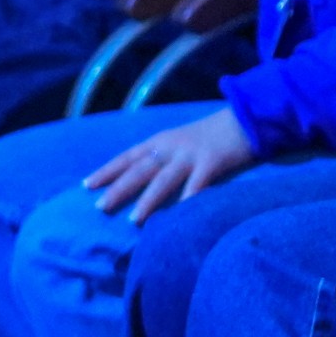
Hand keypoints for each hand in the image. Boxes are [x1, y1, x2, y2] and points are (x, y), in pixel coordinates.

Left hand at [84, 107, 257, 221]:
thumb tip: (145, 182)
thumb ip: (167, 158)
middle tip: (100, 207)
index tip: (86, 185)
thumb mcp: (184, 141)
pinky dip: (188, 199)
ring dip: (148, 200)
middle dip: (119, 188)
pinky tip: (179, 214)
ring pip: (164, 179)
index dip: (107, 170)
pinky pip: (198, 183)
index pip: (128, 156)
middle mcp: (173, 146)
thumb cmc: (215, 134)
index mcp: (163, 140)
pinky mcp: (214, 160)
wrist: (249, 116)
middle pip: (140, 169)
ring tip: (134, 220)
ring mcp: (193, 154)